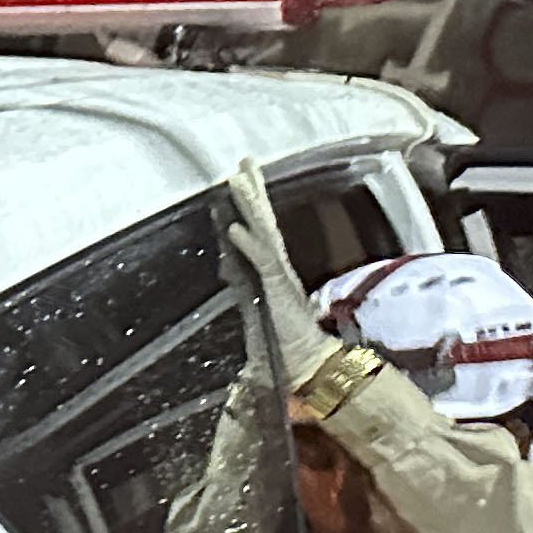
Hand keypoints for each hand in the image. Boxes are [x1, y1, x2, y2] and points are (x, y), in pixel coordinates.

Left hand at [221, 162, 339, 399]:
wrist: (304, 369)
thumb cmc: (283, 353)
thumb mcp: (253, 323)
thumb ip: (242, 302)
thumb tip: (227, 278)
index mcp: (270, 275)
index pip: (256, 234)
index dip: (246, 209)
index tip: (236, 183)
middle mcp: (276, 270)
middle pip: (263, 223)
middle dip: (253, 193)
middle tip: (243, 162)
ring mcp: (279, 277)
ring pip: (263, 233)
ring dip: (249, 206)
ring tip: (236, 179)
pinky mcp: (279, 290)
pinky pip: (262, 262)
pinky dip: (248, 245)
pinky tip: (233, 229)